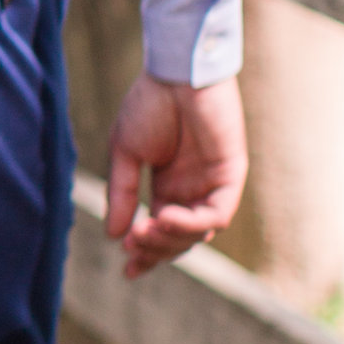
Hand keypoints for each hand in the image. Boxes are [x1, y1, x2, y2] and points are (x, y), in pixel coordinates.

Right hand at [104, 72, 247, 278]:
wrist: (175, 71)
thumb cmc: (149, 104)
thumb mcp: (125, 154)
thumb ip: (122, 194)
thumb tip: (113, 235)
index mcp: (168, 187)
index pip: (159, 233)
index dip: (145, 255)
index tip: (126, 272)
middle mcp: (192, 191)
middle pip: (179, 240)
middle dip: (155, 250)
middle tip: (131, 247)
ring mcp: (213, 184)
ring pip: (199, 233)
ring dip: (170, 239)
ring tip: (145, 230)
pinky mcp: (230, 175)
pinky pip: (217, 213)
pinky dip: (192, 223)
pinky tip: (164, 217)